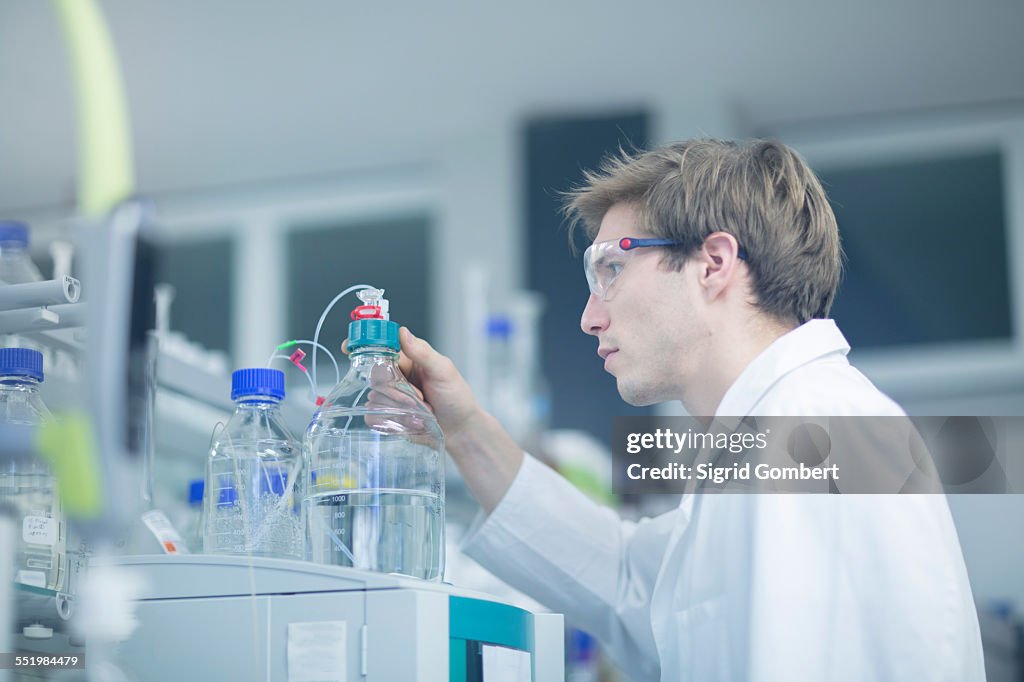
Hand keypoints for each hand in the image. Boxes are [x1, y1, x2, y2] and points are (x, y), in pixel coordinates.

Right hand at [343, 327, 481, 440]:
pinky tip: (411, 421)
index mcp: (408, 359)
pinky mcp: (387, 416)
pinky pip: (374, 415)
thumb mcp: (444, 371)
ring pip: (374, 397)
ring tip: (421, 409)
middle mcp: (395, 376)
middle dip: (395, 388)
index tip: (348, 347)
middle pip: (375, 376)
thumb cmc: (456, 397)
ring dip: (398, 406)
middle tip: (419, 396)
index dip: (364, 346)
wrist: (460, 430)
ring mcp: (390, 396)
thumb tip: (402, 332)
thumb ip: (422, 353)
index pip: (380, 349)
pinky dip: (392, 419)